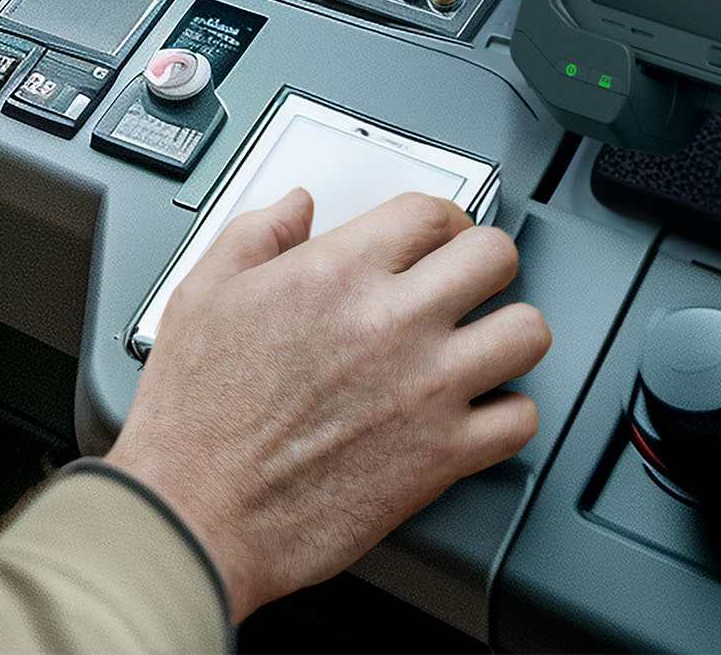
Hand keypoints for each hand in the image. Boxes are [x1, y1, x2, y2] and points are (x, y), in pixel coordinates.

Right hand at [103, 189, 551, 617]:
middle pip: (494, 256)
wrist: (198, 512)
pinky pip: (520, 420)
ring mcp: (427, 389)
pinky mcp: (442, 456)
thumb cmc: (194, 416)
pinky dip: (506, 414)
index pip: (430, 212)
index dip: (439, 218)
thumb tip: (294, 207)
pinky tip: (476, 412)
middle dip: (483, 261)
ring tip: (484, 341)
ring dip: (508, 332)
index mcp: (335, 273)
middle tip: (466, 280)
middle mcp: (392, 322)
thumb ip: (256, 235)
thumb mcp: (202, 294)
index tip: (434, 237)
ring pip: (526, 332)